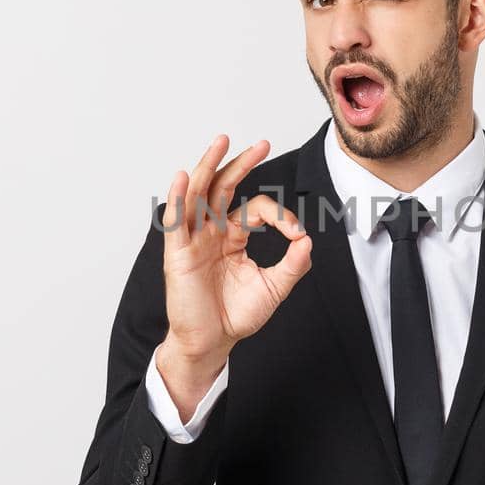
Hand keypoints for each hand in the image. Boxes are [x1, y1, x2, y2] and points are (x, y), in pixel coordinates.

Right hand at [155, 134, 312, 413]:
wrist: (212, 343)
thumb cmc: (236, 316)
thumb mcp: (274, 288)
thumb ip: (292, 265)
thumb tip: (308, 240)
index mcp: (234, 237)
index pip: (256, 209)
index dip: (280, 215)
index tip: (297, 235)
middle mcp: (212, 232)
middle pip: (223, 187)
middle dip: (242, 164)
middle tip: (263, 144)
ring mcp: (193, 240)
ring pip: (199, 194)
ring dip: (209, 166)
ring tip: (222, 141)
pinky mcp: (177, 253)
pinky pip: (176, 221)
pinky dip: (178, 197)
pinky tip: (182, 176)